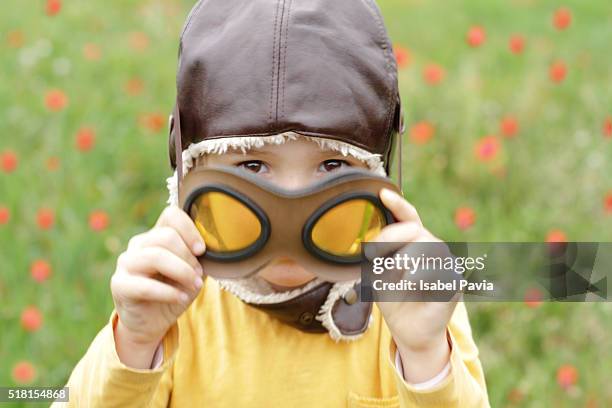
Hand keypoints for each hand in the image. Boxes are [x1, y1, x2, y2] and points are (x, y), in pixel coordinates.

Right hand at [110, 206, 205, 367]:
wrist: (153, 321)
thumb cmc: (175, 290)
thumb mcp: (192, 271)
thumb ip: (198, 257)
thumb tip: (212, 247)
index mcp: (157, 235)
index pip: (171, 215)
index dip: (190, 229)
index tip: (201, 250)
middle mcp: (139, 244)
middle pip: (166, 236)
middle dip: (188, 257)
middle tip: (198, 275)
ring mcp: (126, 262)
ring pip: (156, 256)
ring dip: (181, 272)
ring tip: (194, 285)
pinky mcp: (119, 284)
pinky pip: (145, 285)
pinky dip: (168, 292)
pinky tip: (181, 298)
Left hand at [375, 188, 457, 382]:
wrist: (410, 331)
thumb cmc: (394, 299)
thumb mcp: (377, 274)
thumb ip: (376, 256)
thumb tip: (371, 242)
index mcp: (415, 242)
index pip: (409, 217)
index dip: (398, 204)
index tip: (382, 193)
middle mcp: (434, 247)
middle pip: (413, 230)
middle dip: (389, 241)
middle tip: (375, 261)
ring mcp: (447, 263)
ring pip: (424, 247)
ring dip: (401, 264)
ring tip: (394, 281)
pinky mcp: (454, 281)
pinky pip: (434, 271)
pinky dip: (416, 281)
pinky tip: (411, 290)